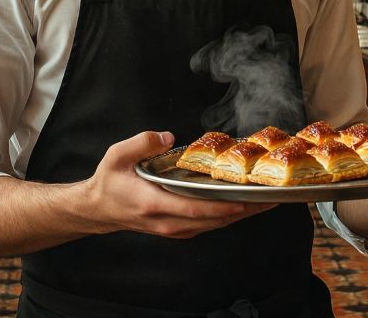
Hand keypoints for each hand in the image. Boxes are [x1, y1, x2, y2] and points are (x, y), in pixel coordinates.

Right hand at [81, 131, 276, 238]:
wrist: (98, 210)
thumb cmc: (109, 183)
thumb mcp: (117, 155)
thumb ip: (142, 143)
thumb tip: (166, 137)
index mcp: (154, 203)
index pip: (196, 208)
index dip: (224, 205)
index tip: (247, 199)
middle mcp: (167, 221)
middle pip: (213, 220)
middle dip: (244, 210)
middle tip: (270, 198)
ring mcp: (173, 229)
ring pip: (214, 225)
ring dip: (240, 215)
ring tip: (264, 203)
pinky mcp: (177, 230)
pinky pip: (208, 225)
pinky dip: (227, 217)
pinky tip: (242, 206)